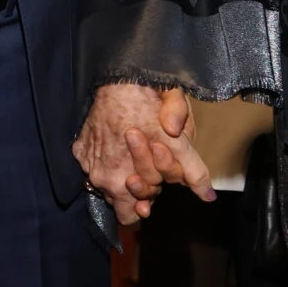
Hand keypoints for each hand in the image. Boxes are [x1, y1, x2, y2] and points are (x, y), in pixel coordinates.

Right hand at [73, 84, 215, 227]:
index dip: (154, 191)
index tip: (158, 163)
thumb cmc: (154, 108)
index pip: (141, 209)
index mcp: (131, 181)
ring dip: (120, 177)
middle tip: (147, 158)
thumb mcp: (180, 140)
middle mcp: (106, 179)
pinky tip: (116, 143)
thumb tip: (208, 196)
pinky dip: (104, 161)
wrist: (122, 78)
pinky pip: (91, 168)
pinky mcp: (79, 151)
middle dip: (138, 187)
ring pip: (106, 189)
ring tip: (132, 151)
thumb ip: (193, 170)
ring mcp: (90, 166)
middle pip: (122, 206)